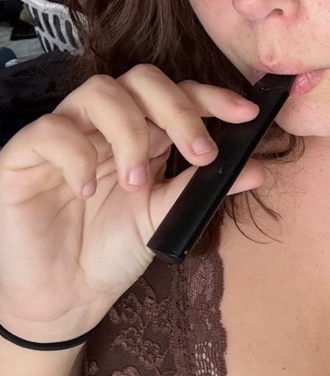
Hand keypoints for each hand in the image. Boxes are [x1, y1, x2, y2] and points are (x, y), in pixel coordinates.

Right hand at [0, 65, 262, 341]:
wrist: (66, 296)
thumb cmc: (113, 251)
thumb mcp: (166, 218)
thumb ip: (203, 190)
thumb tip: (258, 168)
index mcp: (144, 134)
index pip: (177, 94)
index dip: (212, 97)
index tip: (246, 115)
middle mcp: (106, 125)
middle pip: (141, 80)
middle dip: (177, 110)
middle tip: (198, 154)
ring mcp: (66, 134)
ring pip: (99, 92)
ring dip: (130, 133)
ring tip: (137, 183)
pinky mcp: (24, 154)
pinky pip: (51, 130)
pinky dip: (75, 155)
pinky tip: (88, 191)